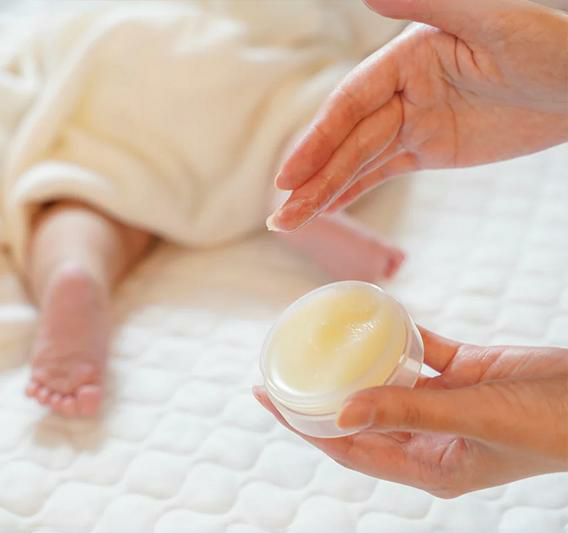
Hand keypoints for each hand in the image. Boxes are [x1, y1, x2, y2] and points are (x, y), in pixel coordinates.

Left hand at [253, 328, 567, 496]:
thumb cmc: (549, 423)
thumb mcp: (475, 418)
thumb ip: (410, 412)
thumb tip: (342, 413)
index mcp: (429, 465)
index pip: (348, 448)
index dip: (305, 426)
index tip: (267, 397)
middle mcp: (430, 437)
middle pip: (359, 415)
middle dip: (320, 395)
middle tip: (283, 365)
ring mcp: (446, 404)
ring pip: (388, 381)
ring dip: (356, 363)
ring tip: (319, 340)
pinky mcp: (464, 373)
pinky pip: (420, 352)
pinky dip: (398, 334)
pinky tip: (375, 313)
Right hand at [267, 0, 567, 230]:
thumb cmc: (552, 45)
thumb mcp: (494, 19)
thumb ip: (428, 5)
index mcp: (408, 56)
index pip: (349, 105)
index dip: (316, 142)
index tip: (289, 177)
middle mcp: (402, 89)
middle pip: (345, 141)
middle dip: (312, 179)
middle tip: (281, 215)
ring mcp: (414, 121)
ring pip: (358, 162)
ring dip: (324, 192)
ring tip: (292, 221)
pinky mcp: (430, 148)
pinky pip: (383, 172)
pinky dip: (354, 190)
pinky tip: (328, 206)